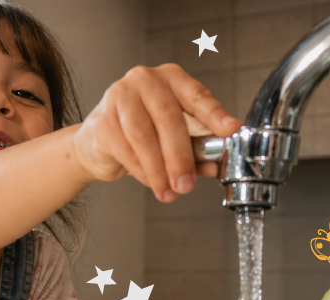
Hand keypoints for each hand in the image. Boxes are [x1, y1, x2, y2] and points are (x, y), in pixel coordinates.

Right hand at [72, 63, 242, 202]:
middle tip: (187, 184)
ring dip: (159, 169)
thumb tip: (212, 166)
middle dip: (180, 156)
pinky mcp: (102, 119)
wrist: (99, 140)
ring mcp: (120, 96)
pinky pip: (125, 149)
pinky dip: (141, 171)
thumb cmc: (141, 133)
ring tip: (168, 191)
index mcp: (171, 79)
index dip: (214, 114)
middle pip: (168, 118)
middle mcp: (145, 80)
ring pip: (144, 136)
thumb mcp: (172, 136)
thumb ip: (194, 147)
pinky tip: (150, 182)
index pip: (197, 95)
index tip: (230, 130)